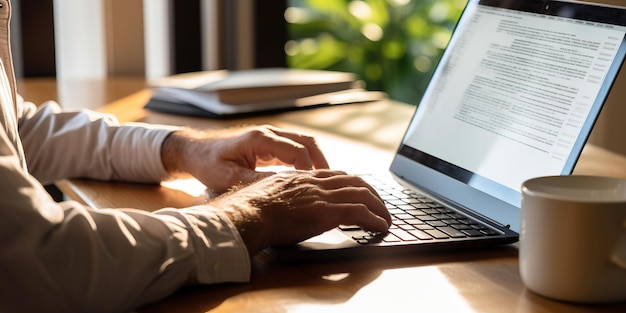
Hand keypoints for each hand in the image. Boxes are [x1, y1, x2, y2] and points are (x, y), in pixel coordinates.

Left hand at [161, 125, 328, 193]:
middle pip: (307, 142)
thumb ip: (257, 183)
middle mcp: (269, 133)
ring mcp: (270, 136)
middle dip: (321, 163)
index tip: (315, 189)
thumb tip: (283, 191)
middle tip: (330, 183)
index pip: (297, 152)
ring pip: (304, 143)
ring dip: (316, 160)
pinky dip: (306, 160)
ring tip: (325, 181)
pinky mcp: (268, 143)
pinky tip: (308, 177)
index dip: (309, 171)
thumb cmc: (208, 163)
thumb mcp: (230, 178)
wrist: (193, 150)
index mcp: (261, 139)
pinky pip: (294, 148)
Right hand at [208, 170, 391, 254]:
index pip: (336, 175)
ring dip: (379, 207)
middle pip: (354, 181)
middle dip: (372, 193)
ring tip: (386, 218)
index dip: (353, 184)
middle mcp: (315, 182)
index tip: (361, 192)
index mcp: (302, 177)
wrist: (246, 215)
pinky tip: (381, 227)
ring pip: (362, 194)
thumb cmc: (250, 210)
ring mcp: (321, 196)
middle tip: (381, 205)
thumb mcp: (269, 195)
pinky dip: (375, 219)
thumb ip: (284, 196)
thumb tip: (288, 205)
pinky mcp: (325, 212)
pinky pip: (359, 212)